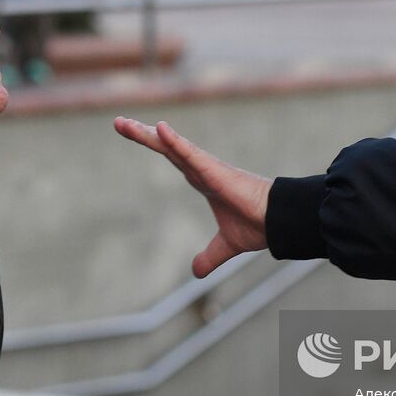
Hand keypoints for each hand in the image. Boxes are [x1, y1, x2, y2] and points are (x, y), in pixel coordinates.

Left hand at [114, 117, 271, 277]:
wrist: (277, 223)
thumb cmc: (258, 225)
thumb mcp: (225, 245)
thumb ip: (209, 256)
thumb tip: (196, 272)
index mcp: (203, 180)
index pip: (172, 157)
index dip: (154, 144)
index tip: (135, 133)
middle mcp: (202, 169)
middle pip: (165, 147)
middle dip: (142, 135)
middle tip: (118, 122)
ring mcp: (207, 168)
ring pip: (171, 147)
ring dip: (147, 135)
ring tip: (123, 123)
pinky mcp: (214, 171)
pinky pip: (189, 153)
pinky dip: (173, 141)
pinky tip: (158, 128)